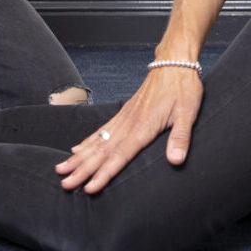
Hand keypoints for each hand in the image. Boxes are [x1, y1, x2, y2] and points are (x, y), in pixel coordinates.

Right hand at [56, 65, 204, 193]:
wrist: (174, 62)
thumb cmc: (182, 87)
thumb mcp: (188, 112)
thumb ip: (180, 138)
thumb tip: (175, 161)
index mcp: (142, 127)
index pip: (119, 156)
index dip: (104, 173)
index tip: (89, 187)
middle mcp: (128, 124)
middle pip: (102, 152)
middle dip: (82, 170)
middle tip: (65, 184)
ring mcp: (124, 118)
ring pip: (97, 142)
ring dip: (79, 157)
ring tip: (62, 169)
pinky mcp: (124, 113)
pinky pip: (101, 130)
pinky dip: (87, 141)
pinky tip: (77, 149)